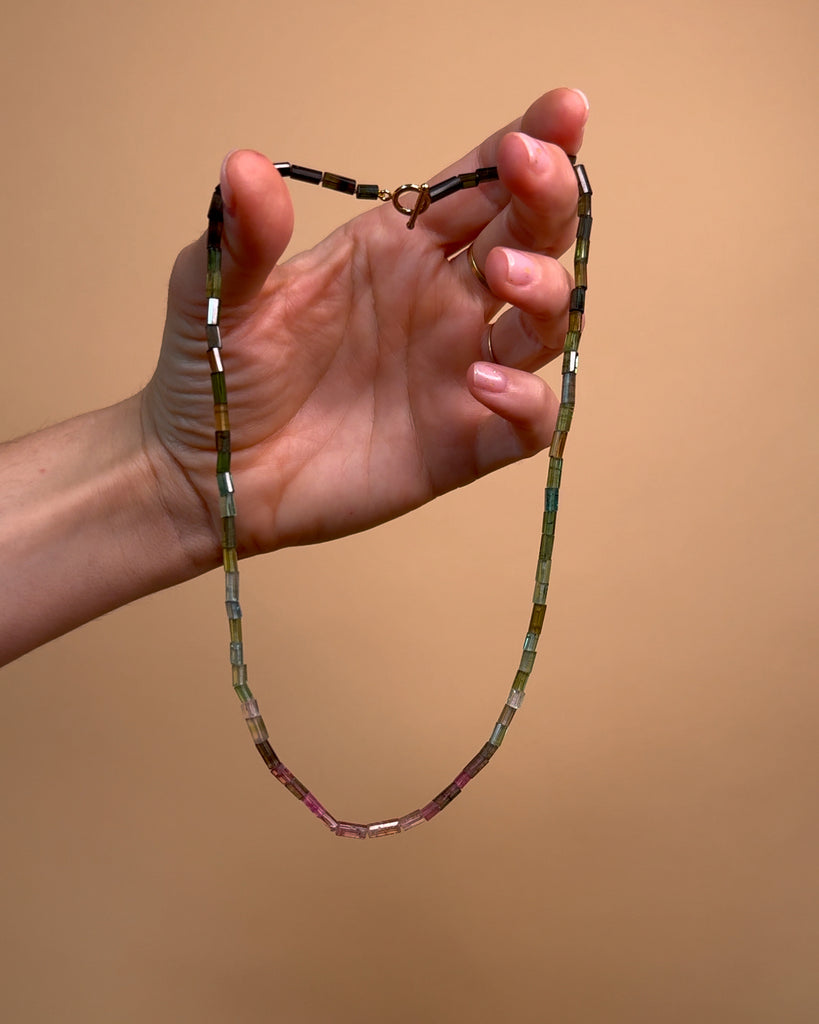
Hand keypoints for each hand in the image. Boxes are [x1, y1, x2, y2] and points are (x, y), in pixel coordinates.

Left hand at [142, 87, 588, 565]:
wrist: (207, 472)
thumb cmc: (215, 374)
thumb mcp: (214, 294)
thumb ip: (242, 237)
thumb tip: (246, 165)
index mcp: (396, 250)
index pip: (478, 187)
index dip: (528, 145)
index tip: (562, 111)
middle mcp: (441, 304)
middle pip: (528, 240)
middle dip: (547, 200)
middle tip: (533, 171)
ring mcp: (455, 375)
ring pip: (542, 324)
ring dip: (544, 291)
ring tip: (502, 274)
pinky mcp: (459, 445)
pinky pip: (527, 422)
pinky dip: (526, 403)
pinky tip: (483, 384)